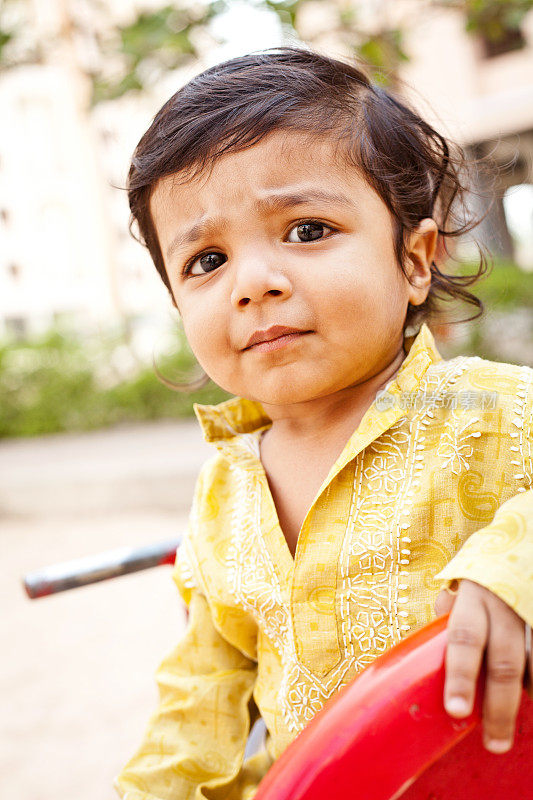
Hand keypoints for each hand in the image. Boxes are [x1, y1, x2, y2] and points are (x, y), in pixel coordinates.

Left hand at [435, 578, 532, 753]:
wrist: (525, 545)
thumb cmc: (484, 571)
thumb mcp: (461, 581)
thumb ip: (451, 610)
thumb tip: (433, 639)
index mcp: (474, 596)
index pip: (464, 639)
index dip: (459, 676)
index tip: (456, 711)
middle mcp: (506, 607)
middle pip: (503, 664)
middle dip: (498, 708)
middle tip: (494, 743)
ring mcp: (531, 614)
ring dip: (526, 697)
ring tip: (513, 728)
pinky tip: (530, 695)